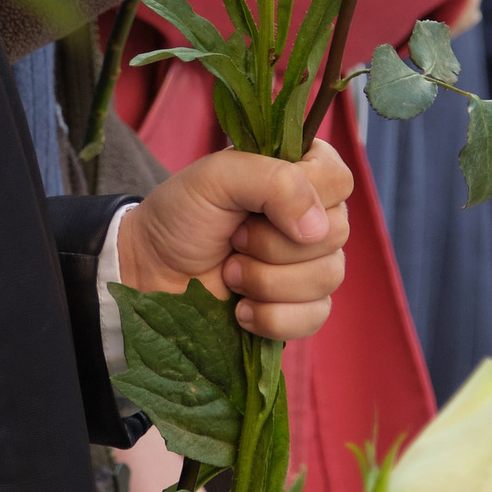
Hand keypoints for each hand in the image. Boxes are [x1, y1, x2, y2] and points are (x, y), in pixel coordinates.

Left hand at [118, 139, 352, 339]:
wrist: (151, 272)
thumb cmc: (182, 215)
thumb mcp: (219, 177)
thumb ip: (275, 182)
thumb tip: (316, 228)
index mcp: (299, 175)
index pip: (340, 180)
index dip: (306, 196)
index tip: (259, 206)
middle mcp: (311, 218)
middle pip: (336, 233)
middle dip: (274, 244)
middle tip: (234, 239)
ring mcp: (309, 266)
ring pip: (328, 276)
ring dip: (268, 280)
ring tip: (230, 272)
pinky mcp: (299, 308)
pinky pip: (315, 316)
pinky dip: (273, 317)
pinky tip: (242, 310)